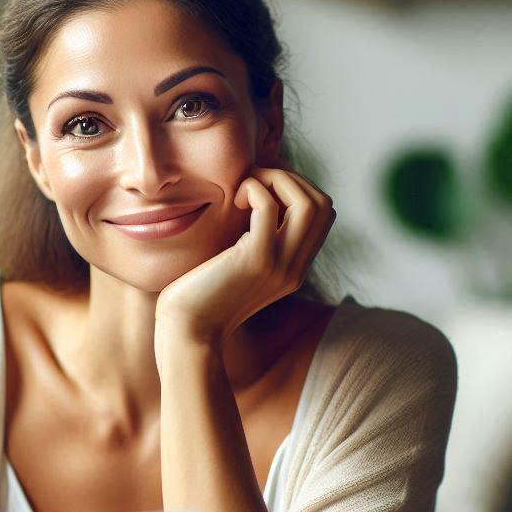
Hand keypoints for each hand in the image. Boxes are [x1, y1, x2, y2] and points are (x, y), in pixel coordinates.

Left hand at [155, 166, 334, 348]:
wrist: (187, 333)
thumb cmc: (199, 297)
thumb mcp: (236, 267)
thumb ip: (252, 243)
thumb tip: (251, 203)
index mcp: (293, 269)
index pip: (322, 215)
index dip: (298, 188)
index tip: (264, 185)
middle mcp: (294, 268)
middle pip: (323, 205)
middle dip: (292, 178)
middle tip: (255, 180)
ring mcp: (279, 265)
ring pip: (308, 203)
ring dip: (277, 179)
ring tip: (245, 187)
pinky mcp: (255, 260)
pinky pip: (268, 206)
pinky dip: (254, 189)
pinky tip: (233, 199)